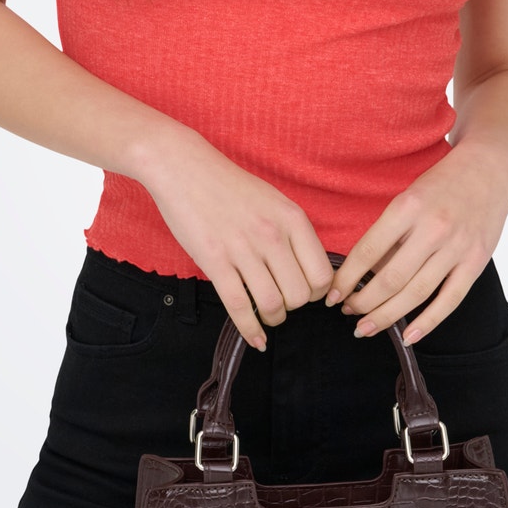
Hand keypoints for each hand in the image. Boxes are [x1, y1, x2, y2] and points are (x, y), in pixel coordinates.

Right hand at [137, 126, 335, 349]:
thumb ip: (293, 232)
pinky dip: (251, 330)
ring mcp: (243, 249)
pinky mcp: (215, 261)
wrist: (185, 168)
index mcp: (293, 219)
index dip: (317, 293)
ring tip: (269, 315)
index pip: (322, 275)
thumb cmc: (229, 186)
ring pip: (273, 304)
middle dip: (294, 307)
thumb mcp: (274, 201)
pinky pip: (240, 307)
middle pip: (300, 295)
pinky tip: (256, 339)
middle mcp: (273, 235)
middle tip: (283, 301)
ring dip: (274, 318)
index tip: (304, 293)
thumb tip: (308, 270)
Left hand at [325, 143, 507, 342]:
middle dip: (362, 302)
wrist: (490, 166)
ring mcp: (457, 247)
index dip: (346, 278)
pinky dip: (427, 322)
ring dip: (386, 316)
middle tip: (346, 312)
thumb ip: (390, 233)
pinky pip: (449, 300)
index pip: (368, 251)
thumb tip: (364, 275)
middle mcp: (432, 228)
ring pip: (416, 294)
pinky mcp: (476, 261)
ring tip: (366, 327)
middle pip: (390, 279)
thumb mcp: (408, 196)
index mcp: (408, 207)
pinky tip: (407, 336)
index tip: (331, 295)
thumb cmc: (442, 182)